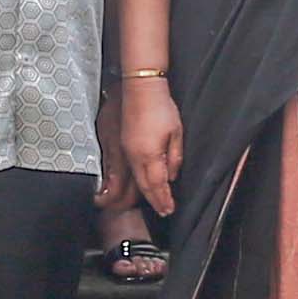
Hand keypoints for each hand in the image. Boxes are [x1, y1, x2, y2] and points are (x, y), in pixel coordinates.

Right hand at [113, 77, 184, 214]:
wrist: (140, 88)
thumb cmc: (160, 107)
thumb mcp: (176, 132)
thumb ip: (175, 157)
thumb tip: (172, 175)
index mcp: (149, 154)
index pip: (157, 185)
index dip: (163, 199)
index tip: (169, 209)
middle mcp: (134, 156)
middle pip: (143, 186)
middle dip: (154, 200)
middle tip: (164, 210)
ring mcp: (125, 150)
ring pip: (133, 179)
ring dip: (143, 193)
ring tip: (153, 202)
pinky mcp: (121, 143)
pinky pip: (127, 169)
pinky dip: (135, 181)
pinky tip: (140, 183)